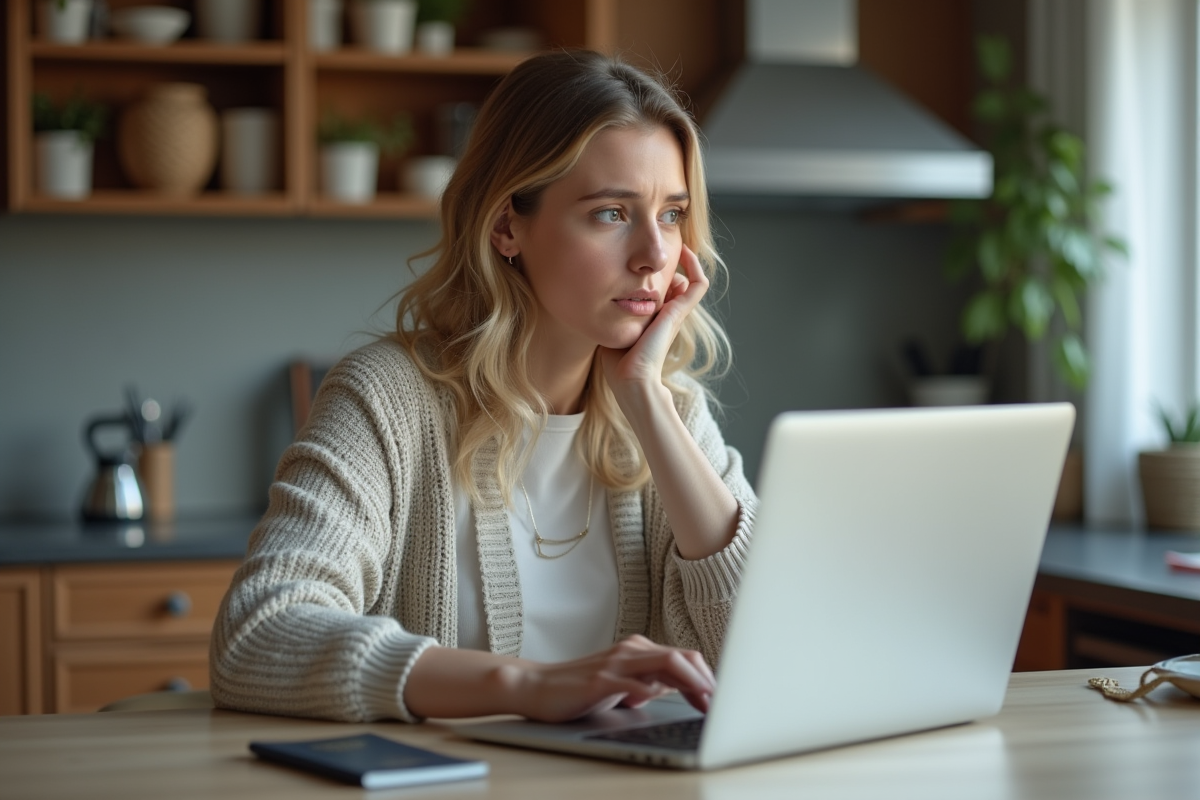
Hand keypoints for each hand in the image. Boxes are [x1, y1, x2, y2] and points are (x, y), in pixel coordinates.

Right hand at [505, 635, 715, 722]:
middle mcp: (630, 651)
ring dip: (692, 683)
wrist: (536, 686)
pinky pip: (635, 683)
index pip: (684, 657)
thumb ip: (649, 682)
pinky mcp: (601, 680)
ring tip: (706, 703)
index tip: (720, 698)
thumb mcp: (621, 683)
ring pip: (666, 663)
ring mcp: (616, 663)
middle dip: (706, 680)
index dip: (706, 676)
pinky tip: (663, 703)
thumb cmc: (578, 687)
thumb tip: (679, 688)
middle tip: (720, 704)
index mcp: (638, 650)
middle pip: (682, 657)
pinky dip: (654, 692)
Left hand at [598, 244, 708, 394]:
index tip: (637, 262)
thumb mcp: (613, 332)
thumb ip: (611, 317)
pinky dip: (695, 266)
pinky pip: (698, 284)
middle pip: (675, 283)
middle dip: (667, 266)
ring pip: (690, 281)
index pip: (662, 292)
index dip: (654, 277)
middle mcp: (668, 315)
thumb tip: (597, 303)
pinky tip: (684, 252)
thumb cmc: (618, 364)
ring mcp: (676, 313)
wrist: (631, 379)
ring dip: (685, 262)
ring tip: (676, 244)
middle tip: (655, 250)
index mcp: (654, 321)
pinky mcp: (680, 312)